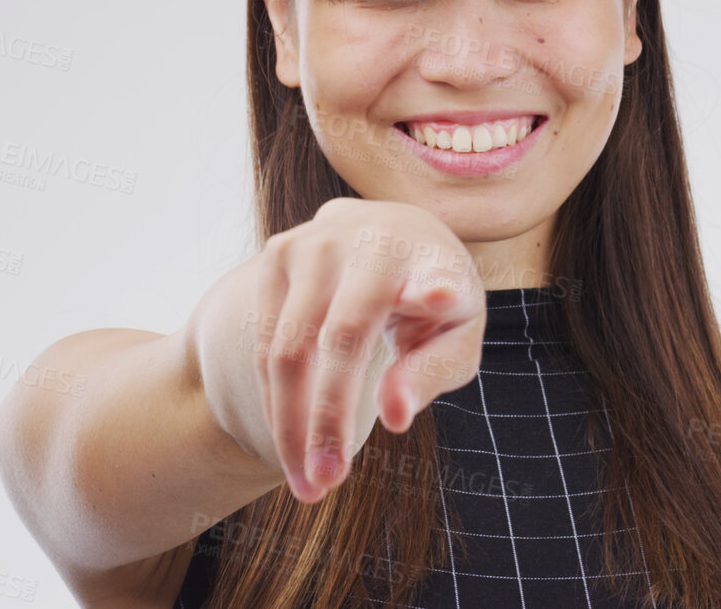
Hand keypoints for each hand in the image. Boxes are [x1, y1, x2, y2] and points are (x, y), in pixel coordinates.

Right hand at [251, 197, 484, 502]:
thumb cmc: (436, 298)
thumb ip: (432, 372)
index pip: (431, 278)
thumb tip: (395, 416)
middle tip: (324, 486)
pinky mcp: (277, 253)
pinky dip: (273, 401)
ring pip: (284, 349)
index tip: (438, 299)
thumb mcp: (457, 337)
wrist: (394, 234)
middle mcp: (370, 238)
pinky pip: (263, 343)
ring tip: (305, 484)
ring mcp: (315, 241)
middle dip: (325, 419)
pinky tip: (290, 442)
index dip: (434, 289)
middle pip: (336, 339)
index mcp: (431, 257)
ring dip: (288, 424)